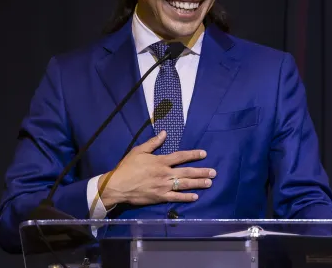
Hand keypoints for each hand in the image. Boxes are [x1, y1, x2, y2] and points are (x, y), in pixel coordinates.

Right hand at [97, 131, 216, 207]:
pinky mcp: (160, 197)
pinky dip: (186, 197)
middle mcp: (165, 173)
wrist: (118, 185)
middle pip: (187, 172)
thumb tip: (164, 133)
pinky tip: (195, 196)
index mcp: (160, 161)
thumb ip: (153, 143)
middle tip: (213, 172)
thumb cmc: (127, 167)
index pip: (180, 156)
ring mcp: (163, 186)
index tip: (204, 153)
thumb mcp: (139, 151)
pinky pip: (176, 198)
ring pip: (184, 184)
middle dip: (201, 172)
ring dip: (198, 183)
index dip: (193, 154)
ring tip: (209, 183)